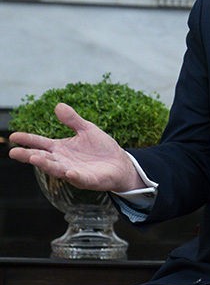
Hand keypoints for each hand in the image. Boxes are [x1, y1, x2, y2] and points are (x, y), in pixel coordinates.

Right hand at [9, 103, 143, 192]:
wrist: (120, 163)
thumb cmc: (101, 148)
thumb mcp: (87, 129)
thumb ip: (72, 120)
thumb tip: (58, 105)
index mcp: (61, 148)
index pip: (41, 143)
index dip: (28, 140)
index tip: (13, 136)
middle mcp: (63, 161)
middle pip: (43, 158)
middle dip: (29, 155)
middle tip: (14, 152)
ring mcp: (74, 171)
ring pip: (57, 169)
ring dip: (46, 165)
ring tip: (34, 158)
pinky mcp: (88, 180)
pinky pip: (79, 178)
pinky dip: (74, 176)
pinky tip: (69, 172)